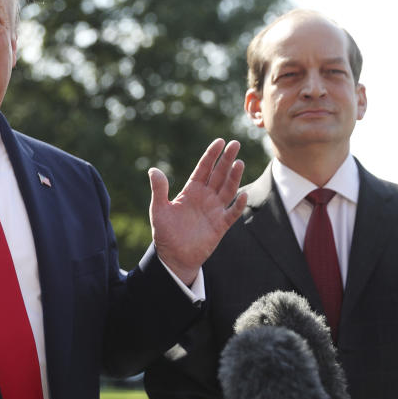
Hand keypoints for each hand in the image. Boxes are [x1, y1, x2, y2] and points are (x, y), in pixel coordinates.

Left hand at [148, 139, 246, 285]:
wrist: (174, 257)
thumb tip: (153, 170)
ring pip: (228, 190)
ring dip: (234, 177)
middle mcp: (205, 197)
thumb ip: (159, 190)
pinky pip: (232, 213)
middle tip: (235, 144)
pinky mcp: (220, 225)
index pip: (204, 168)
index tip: (220, 141)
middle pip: (219, 174)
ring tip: (239, 163)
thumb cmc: (165, 233)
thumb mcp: (158, 210)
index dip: (212, 155)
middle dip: (226, 159)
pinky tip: (243, 195)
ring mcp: (214, 210)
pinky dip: (238, 205)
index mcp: (191, 190)